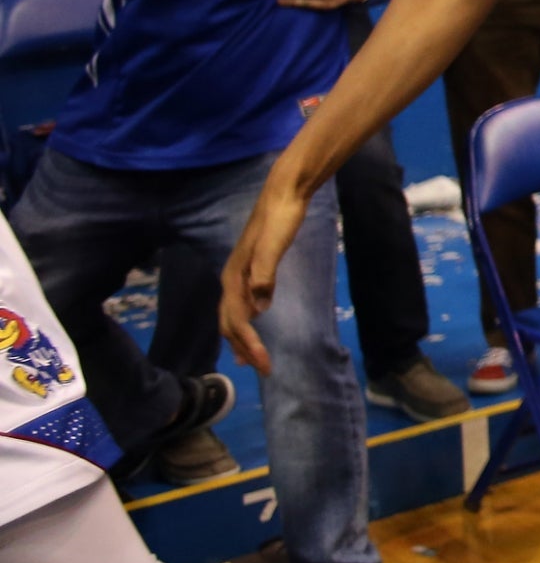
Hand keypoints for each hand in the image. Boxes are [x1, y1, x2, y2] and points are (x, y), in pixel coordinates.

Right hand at [221, 178, 311, 375]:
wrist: (284, 193)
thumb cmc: (280, 218)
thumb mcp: (273, 245)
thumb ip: (265, 273)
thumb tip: (259, 306)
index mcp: (234, 277)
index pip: (237, 320)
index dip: (249, 344)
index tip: (263, 364)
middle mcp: (232, 278)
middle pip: (231, 321)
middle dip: (244, 347)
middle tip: (262, 369)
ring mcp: (241, 272)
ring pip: (234, 313)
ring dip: (241, 337)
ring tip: (249, 358)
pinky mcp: (253, 267)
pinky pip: (244, 301)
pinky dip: (247, 318)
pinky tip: (256, 320)